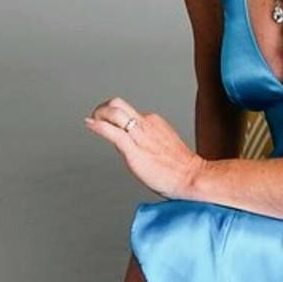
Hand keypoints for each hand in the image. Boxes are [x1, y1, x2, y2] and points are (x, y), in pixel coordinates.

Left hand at [84, 96, 204, 199]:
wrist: (192, 176)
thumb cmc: (180, 168)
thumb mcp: (163, 145)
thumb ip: (148, 141)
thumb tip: (132, 146)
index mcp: (154, 122)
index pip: (128, 112)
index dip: (113, 117)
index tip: (106, 122)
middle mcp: (147, 124)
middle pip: (119, 105)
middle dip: (103, 108)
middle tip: (95, 115)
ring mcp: (140, 136)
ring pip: (115, 113)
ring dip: (99, 113)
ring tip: (91, 120)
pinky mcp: (134, 150)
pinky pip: (113, 132)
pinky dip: (98, 126)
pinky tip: (90, 124)